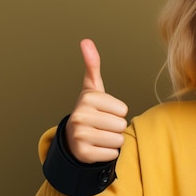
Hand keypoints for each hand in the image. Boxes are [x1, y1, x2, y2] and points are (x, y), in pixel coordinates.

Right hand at [65, 39, 128, 162]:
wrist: (72, 138)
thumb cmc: (90, 111)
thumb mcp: (92, 88)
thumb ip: (92, 65)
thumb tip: (86, 41)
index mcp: (87, 98)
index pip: (123, 109)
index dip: (117, 112)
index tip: (103, 111)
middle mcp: (80, 116)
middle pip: (121, 125)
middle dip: (115, 127)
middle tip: (102, 125)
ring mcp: (80, 136)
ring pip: (118, 140)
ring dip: (113, 140)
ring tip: (100, 135)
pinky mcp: (83, 154)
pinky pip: (112, 154)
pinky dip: (108, 153)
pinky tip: (96, 147)